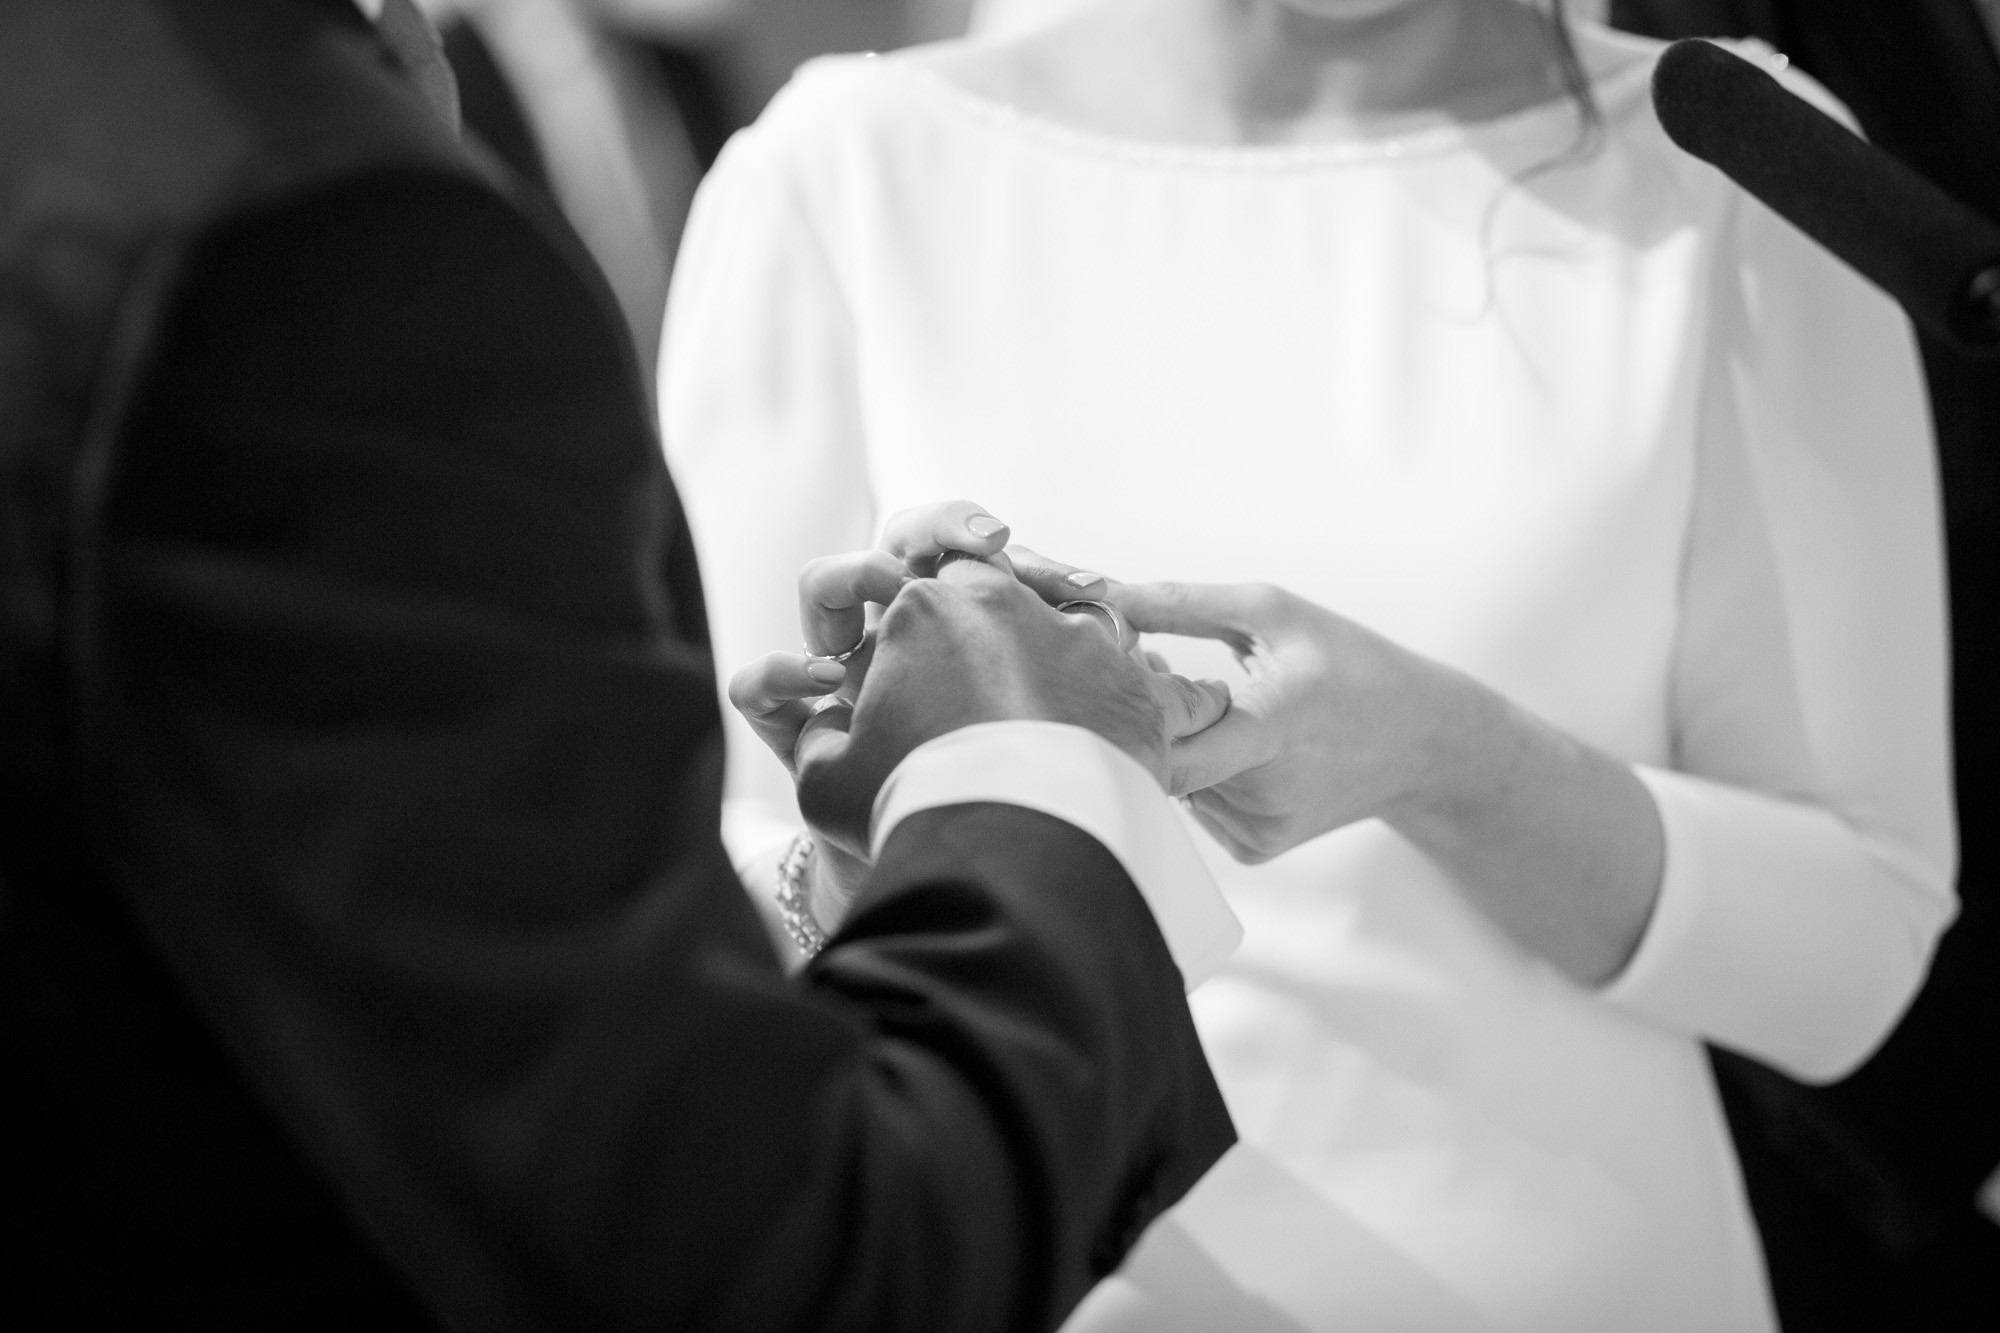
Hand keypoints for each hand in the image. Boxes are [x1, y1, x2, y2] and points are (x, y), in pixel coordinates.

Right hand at [727, 502, 1227, 931]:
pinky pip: (1116, 665)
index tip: (908, 682)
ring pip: (1055, 621)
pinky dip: (1097, 693)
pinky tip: (1083, 734)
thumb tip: (827, 724)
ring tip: (1034, 725)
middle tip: (974, 697)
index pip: (912, 590)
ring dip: (1040, 659)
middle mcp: (1004, 601)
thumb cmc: (915, 816)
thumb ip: (818, 737)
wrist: (1018, 862)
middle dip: (978, 633)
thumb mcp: (828, 782)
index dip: (906, 636)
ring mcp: (1077, 633)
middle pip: (988, 591)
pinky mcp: (1131, 674)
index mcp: (924, 606)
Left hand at [1111, 582, 1464, 860]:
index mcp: (1277, 725)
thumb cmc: (1350, 665)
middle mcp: (1267, 790)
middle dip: (1143, 712)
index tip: (1130, 660)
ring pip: (1172, 780)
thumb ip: (1182, 604)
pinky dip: (1197, 770)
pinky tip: (1230, 740)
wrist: (1422, 743)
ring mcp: (1260, 827)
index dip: (1132, 704)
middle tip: (1155, 667)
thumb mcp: (1275, 613)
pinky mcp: (1256, 848)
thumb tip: (1102, 595)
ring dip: (1170, 738)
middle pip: (1160, 756)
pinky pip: (1195, 804)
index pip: (1170, 743)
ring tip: (1206, 697)